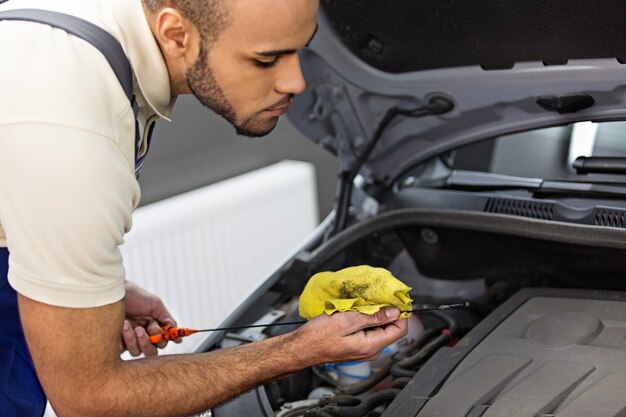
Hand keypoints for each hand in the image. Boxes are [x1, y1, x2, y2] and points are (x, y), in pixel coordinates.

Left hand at [121, 281, 179, 356]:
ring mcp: (129, 340)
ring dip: (134, 339)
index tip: (158, 329)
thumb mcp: (155, 305)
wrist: (115, 292)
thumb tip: (179, 337)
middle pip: (151, 352)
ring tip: (128, 324)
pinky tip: (121, 326)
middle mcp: (143, 336)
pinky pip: (123, 350)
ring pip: (137, 352)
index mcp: (153, 328)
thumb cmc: (135, 296)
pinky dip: (124, 339)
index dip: (162, 339)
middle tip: (141, 329)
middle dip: (148, 342)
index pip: (162, 342)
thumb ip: (168, 320)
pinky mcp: (116, 343)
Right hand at [293, 306, 407, 365]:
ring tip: (362, 304)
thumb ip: (372, 317)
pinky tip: (356, 312)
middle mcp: (370, 350)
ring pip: (379, 329)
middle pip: (390, 329)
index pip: (399, 329)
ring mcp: (364, 349)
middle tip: (377, 297)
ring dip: (374, 315)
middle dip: (387, 312)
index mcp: (371, 346)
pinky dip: (366, 319)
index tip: (396, 299)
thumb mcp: (346, 321)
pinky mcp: (357, 346)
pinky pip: (369, 331)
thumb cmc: (318, 336)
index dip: (401, 313)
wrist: (301, 348)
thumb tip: (394, 312)